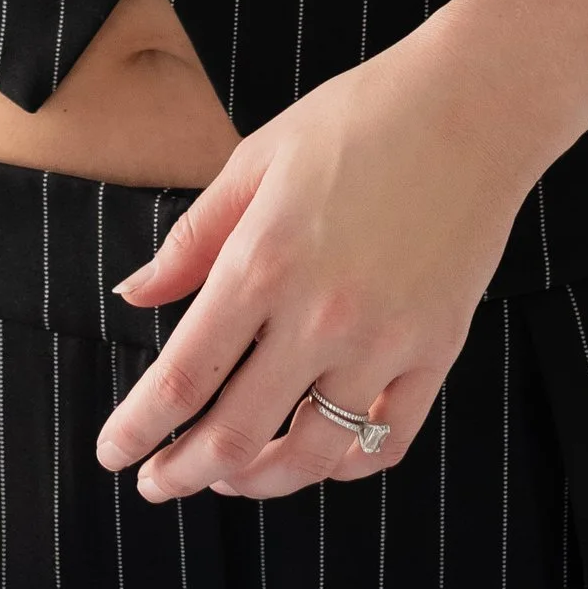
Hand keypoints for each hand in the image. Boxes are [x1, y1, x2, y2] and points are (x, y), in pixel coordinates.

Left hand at [94, 16, 547, 503]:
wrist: (474, 106)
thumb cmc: (359, 117)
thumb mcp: (257, 158)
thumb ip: (193, 237)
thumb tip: (133, 295)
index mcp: (263, 261)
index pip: (183, 376)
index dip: (138, 427)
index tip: (113, 452)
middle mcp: (320, 315)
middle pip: (236, 434)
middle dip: (181, 472)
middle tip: (155, 482)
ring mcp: (384, 342)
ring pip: (310, 455)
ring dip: (256, 482)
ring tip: (225, 477)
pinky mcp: (437, 353)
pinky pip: (384, 442)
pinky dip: (342, 465)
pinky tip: (314, 458)